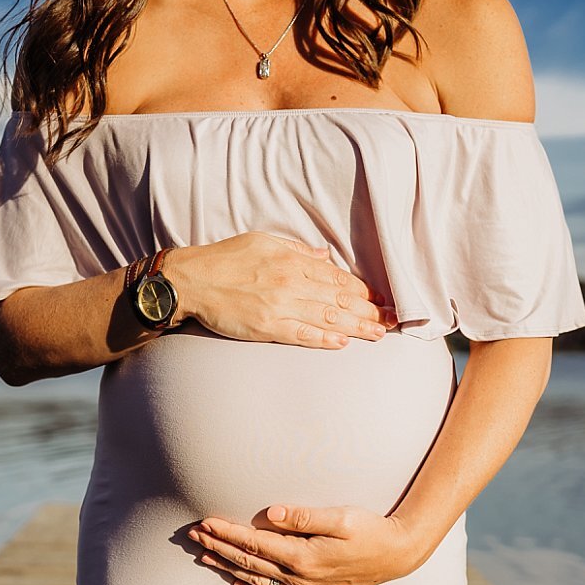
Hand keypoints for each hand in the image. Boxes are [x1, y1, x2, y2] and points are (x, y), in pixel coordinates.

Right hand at [164, 233, 393, 348]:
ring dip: (356, 327)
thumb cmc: (226, 258)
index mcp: (293, 261)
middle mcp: (291, 283)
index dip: (364, 291)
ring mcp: (280, 306)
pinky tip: (342, 343)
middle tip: (393, 321)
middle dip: (370, 311)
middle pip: (340, 299)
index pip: (338, 278)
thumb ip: (298, 251)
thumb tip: (325, 256)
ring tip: (378, 334)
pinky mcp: (267, 327)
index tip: (382, 300)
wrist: (191, 279)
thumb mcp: (264, 242)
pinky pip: (301, 334)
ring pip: (327, 317)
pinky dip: (323, 339)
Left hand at [185, 505, 428, 584]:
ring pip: (256, 580)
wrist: (398, 555)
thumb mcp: (341, 517)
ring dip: (228, 567)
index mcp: (303, 557)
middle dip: (218, 547)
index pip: (254, 544)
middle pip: (248, 562)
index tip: (205, 522)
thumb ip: (305, 516)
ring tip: (204, 557)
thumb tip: (271, 513)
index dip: (226, 532)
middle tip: (193, 536)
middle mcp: (300, 577)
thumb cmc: (371, 530)